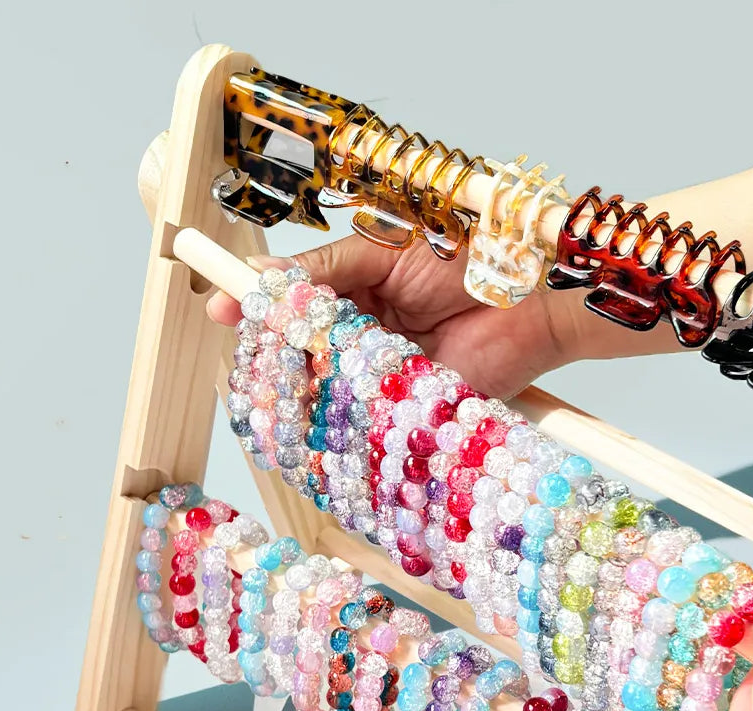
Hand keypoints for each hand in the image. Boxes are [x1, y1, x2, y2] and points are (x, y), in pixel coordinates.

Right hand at [206, 233, 584, 397]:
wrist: (534, 298)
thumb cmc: (469, 258)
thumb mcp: (386, 250)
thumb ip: (326, 267)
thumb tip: (263, 278)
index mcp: (358, 289)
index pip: (295, 301)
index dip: (257, 307)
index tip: (218, 307)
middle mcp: (367, 334)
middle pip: (305, 351)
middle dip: (274, 355)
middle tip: (246, 354)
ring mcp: (386, 373)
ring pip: (328, 387)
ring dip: (304, 389)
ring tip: (278, 384)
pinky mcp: (410, 407)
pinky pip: (366, 416)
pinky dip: (342, 418)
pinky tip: (320, 416)